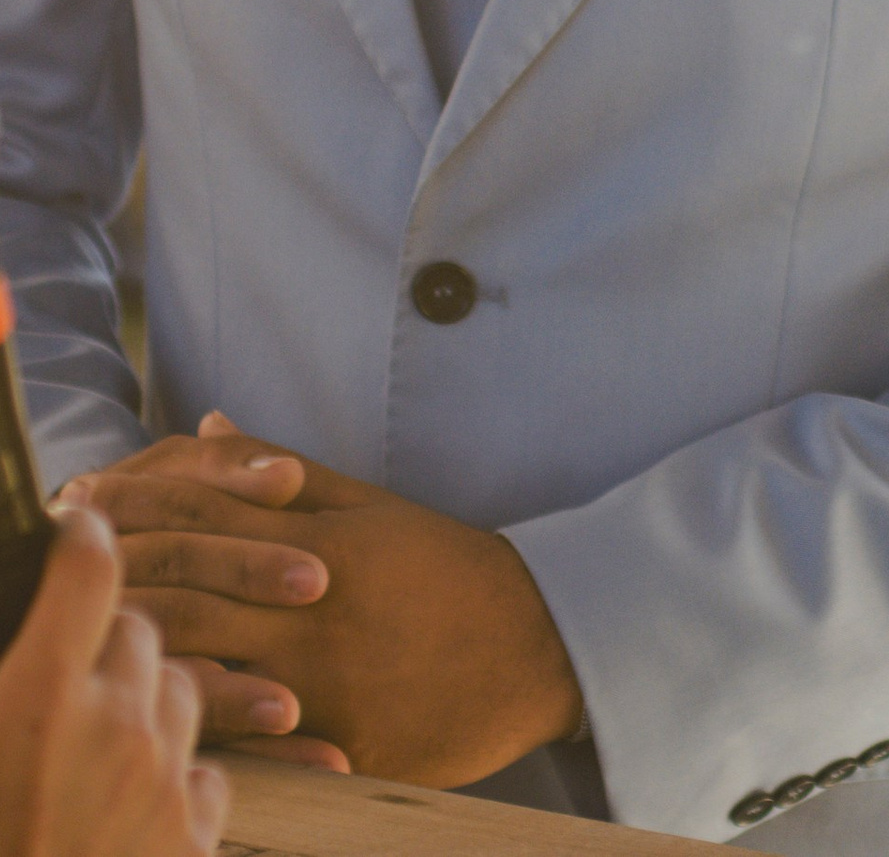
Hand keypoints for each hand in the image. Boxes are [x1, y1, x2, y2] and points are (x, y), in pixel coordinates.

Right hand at [0, 505, 227, 856]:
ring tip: (96, 747)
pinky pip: (200, 772)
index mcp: (34, 700)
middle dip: (111, 639)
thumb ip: (6, 688)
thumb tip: (22, 658)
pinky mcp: (187, 840)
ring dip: (146, 705)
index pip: (88, 570)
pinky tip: (129, 805)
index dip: (86, 537)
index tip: (84, 524)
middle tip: (74, 667)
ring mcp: (158, 782)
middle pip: (141, 630)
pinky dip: (171, 777)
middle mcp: (111, 725)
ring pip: (178, 692)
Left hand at [69, 416, 582, 787]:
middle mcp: (316, 608)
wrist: (536, 641)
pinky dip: (195, 732)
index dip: (135, 506)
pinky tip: (155, 722)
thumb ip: (283, 472)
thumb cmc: (449, 569)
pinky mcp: (336, 744)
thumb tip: (204, 429)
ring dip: (137, 658)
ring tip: (88, 647)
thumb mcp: (371, 508)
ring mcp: (323, 681)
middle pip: (186, 592)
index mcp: (323, 543)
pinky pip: (250, 748)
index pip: (206, 516)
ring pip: (202, 671)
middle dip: (115, 580)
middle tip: (64, 569)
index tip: (81, 501)